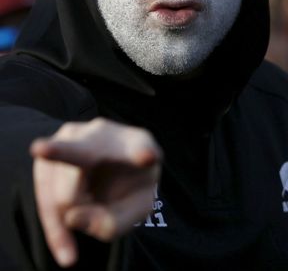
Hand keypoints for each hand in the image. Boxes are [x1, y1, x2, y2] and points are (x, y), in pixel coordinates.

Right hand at [30, 117, 161, 267]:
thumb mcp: (135, 210)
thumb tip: (71, 217)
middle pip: (82, 153)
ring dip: (75, 218)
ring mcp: (71, 139)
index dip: (143, 153)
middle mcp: (104, 133)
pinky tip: (68, 253)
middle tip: (40, 149)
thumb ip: (114, 222)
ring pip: (61, 195)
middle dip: (61, 152)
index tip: (148, 157)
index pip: (141, 148)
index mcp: (138, 143)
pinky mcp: (47, 156)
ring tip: (92, 209)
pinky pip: (44, 199)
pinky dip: (56, 229)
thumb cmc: (130, 188)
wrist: (110, 172)